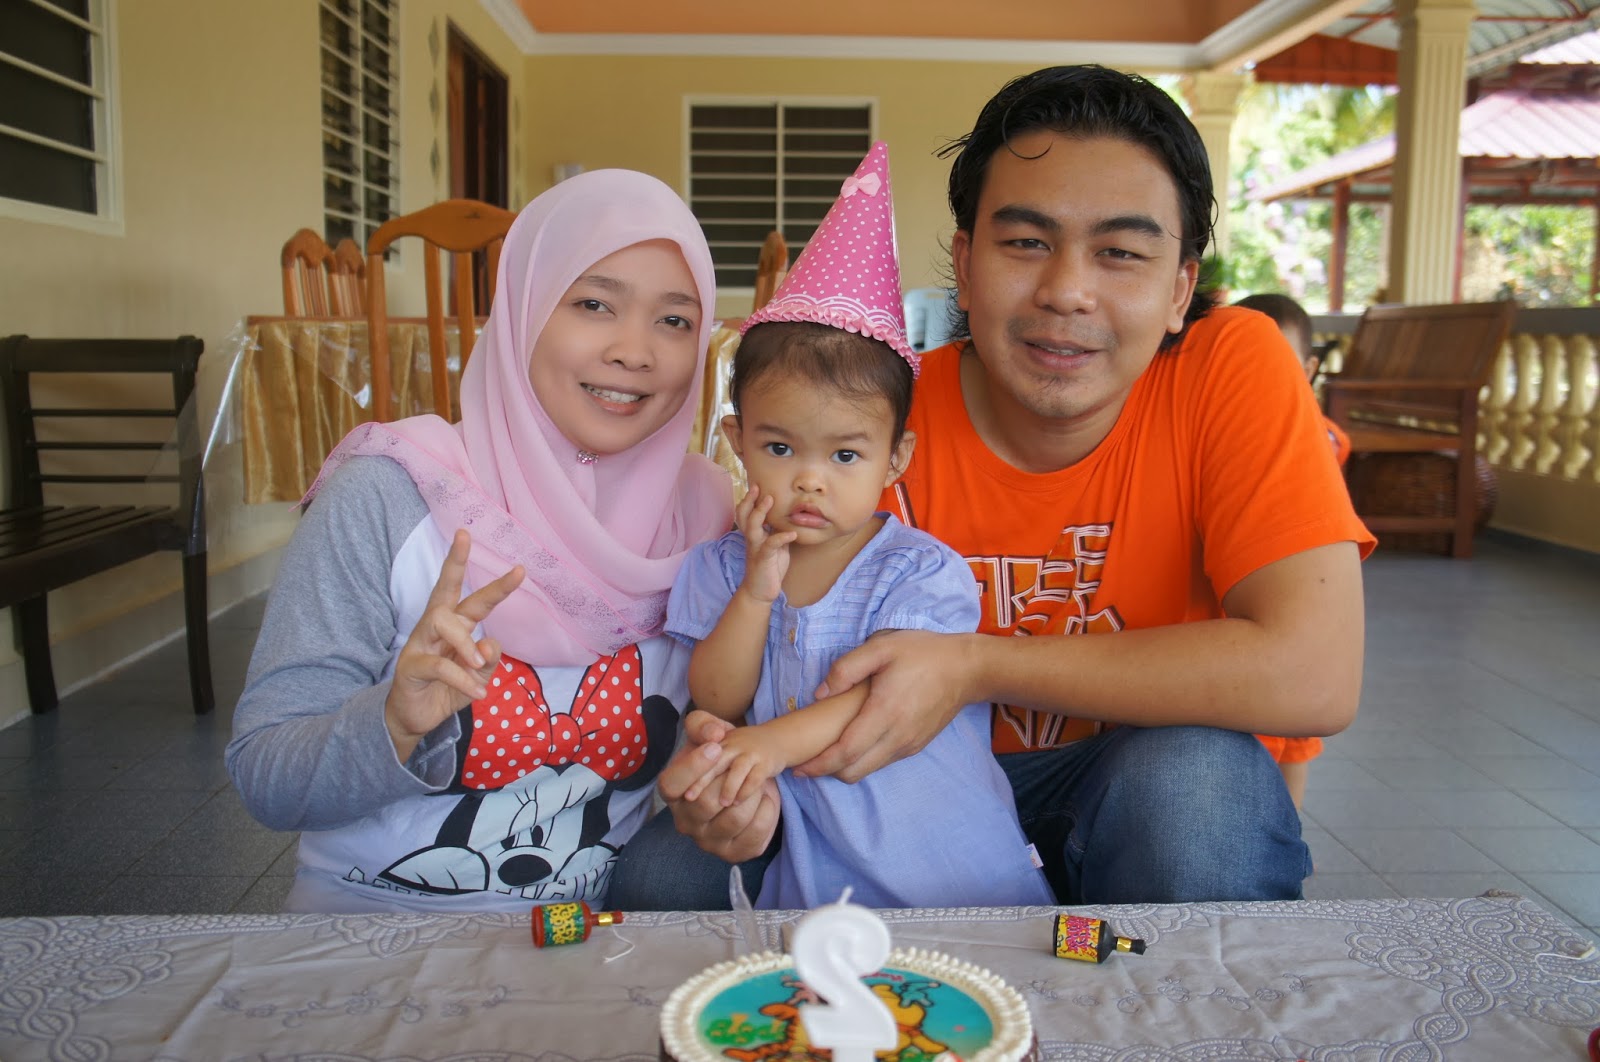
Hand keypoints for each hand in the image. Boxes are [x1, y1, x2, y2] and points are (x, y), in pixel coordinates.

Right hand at [385, 529, 524, 761]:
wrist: (415, 718)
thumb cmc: (447, 689)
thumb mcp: (477, 675)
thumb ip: (488, 659)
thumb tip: (490, 643)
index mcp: (454, 625)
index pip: (472, 597)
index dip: (495, 584)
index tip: (518, 566)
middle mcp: (435, 627)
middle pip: (446, 590)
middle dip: (457, 564)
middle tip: (473, 543)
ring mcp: (419, 644)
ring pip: (442, 623)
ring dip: (466, 643)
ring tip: (478, 665)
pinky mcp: (410, 667)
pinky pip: (439, 666)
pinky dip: (462, 679)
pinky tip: (477, 694)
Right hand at [659, 710, 780, 862]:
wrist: (741, 781)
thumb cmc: (718, 756)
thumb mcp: (706, 734)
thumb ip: (703, 726)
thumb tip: (714, 734)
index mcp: (671, 793)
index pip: (672, 784)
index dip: (693, 766)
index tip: (717, 747)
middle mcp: (685, 822)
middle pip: (705, 802)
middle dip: (732, 779)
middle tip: (746, 765)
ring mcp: (708, 842)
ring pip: (735, 818)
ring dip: (754, 794)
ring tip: (759, 781)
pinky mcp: (734, 853)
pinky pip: (757, 833)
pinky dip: (768, 810)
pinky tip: (765, 798)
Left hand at [682, 724, 786, 806]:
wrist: (775, 740)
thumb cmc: (739, 753)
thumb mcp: (720, 755)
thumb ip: (704, 771)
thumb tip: (690, 795)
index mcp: (715, 743)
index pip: (698, 754)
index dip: (689, 770)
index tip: (685, 793)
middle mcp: (731, 745)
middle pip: (714, 763)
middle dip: (702, 782)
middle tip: (691, 800)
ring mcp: (749, 752)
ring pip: (736, 770)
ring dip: (728, 788)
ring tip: (722, 804)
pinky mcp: (765, 761)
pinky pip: (755, 778)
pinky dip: (746, 791)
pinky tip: (738, 802)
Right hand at [736, 485, 795, 603]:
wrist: (761, 592)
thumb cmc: (769, 567)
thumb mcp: (775, 545)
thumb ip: (778, 531)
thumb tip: (789, 516)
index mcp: (754, 535)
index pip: (747, 513)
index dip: (749, 499)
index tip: (757, 484)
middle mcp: (752, 539)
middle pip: (743, 515)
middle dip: (749, 500)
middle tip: (757, 486)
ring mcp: (755, 549)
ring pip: (752, 527)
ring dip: (760, 512)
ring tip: (770, 499)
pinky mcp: (763, 560)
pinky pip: (770, 546)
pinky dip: (781, 538)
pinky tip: (792, 533)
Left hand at [799, 629, 977, 782]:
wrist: (966, 669)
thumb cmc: (922, 653)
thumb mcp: (881, 647)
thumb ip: (846, 668)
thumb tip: (820, 693)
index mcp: (885, 712)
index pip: (846, 752)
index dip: (819, 764)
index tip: (798, 767)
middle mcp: (897, 737)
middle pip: (854, 771)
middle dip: (826, 772)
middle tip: (804, 764)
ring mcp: (908, 744)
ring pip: (868, 770)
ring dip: (844, 768)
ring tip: (824, 755)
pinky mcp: (916, 746)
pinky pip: (882, 762)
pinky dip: (862, 761)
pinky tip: (851, 746)